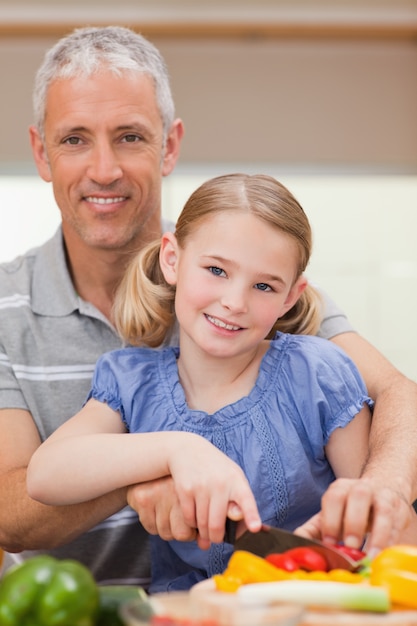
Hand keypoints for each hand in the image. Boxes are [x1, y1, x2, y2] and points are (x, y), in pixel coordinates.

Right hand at [127, 477, 197, 541]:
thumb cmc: (178, 485)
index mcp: (194, 488)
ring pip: (165, 532)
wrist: (153, 463)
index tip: (194, 524)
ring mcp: (158, 493)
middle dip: (180, 532)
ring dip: (167, 528)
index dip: (196, 530)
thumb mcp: (195, 497)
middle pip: (181, 534)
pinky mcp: (142, 498)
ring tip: (167, 511)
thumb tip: (204, 546)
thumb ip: (203, 522)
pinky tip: (156, 509)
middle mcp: (176, 489)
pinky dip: (154, 524)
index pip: (200, 526)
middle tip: (178, 518)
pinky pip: (151, 528)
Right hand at [167, 435, 261, 545]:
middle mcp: (220, 484)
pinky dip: (192, 523)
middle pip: (217, 525)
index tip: (255, 528)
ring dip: (203, 532)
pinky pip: (189, 519)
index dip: (251, 515)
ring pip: (202, 525)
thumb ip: (240, 502)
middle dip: (216, 538)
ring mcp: (201, 486)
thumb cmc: (216, 470)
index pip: (246, 500)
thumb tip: (246, 530)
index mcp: (236, 481)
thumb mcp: (233, 478)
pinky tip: (194, 516)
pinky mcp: (185, 489)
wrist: (188, 450)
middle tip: (216, 538)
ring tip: (205, 526)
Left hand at [294, 477, 413, 556]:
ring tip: (369, 555)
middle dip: (353, 522)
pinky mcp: (399, 509)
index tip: (329, 542)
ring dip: (376, 534)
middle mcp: (361, 488)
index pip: (333, 498)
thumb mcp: (331, 515)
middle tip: (349, 546)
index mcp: (340, 489)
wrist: (381, 492)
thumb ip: (314, 529)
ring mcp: (382, 496)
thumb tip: (296, 542)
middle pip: (357, 497)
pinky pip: (396, 523)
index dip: (330, 519)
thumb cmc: (351, 509)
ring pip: (381, 509)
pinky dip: (389, 539)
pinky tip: (382, 552)